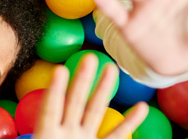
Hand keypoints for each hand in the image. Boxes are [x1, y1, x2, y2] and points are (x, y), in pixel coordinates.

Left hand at [33, 54, 147, 138]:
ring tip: (112, 69)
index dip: (55, 91)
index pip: (51, 109)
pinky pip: (115, 136)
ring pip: (94, 112)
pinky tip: (141, 108)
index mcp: (46, 136)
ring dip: (103, 91)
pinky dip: (129, 123)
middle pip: (74, 102)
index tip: (60, 70)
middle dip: (82, 80)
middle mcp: (65, 134)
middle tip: (90, 57)